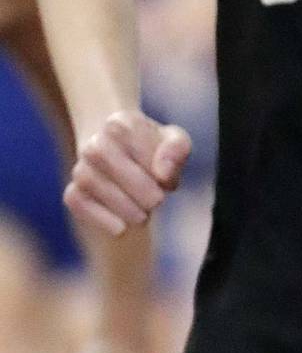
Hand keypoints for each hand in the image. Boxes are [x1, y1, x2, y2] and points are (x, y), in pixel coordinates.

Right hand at [66, 111, 190, 237]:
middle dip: (135, 185)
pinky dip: (98, 217)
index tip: (166, 181)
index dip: (154, 165)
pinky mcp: (74, 192)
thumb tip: (162, 174)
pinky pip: (76, 200)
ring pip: (89, 179)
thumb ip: (176, 149)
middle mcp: (94, 141)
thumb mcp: (174, 142)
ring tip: (143, 217)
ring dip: (121, 204)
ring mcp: (81, 167)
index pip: (132, 141)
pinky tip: (121, 228)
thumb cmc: (155, 152)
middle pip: (102, 155)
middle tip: (157, 202)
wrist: (126, 161)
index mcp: (120, 123)